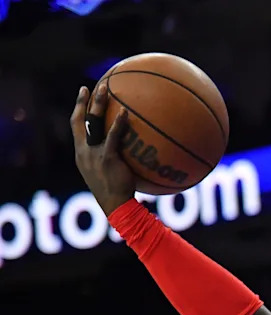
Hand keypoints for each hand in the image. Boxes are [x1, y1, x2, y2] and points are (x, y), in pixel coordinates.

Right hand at [71, 84, 135, 214]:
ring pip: (92, 123)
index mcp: (81, 153)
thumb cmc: (117, 191)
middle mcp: (83, 151)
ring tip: (106, 89)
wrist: (115, 205)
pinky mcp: (106, 158)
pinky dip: (118, 124)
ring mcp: (93, 154)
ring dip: (98, 105)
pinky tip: (127, 113)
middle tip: (90, 87)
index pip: (76, 126)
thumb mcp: (108, 172)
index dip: (78, 109)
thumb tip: (128, 146)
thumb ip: (111, 157)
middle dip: (84, 102)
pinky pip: (112, 137)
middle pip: (80, 121)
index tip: (82, 93)